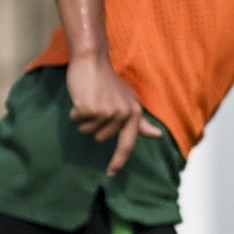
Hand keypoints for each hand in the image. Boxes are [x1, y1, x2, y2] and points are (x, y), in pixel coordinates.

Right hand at [61, 52, 159, 176]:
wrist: (92, 60)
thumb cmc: (108, 81)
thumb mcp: (128, 100)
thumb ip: (140, 121)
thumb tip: (157, 135)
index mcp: (134, 113)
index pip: (128, 144)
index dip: (119, 160)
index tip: (112, 173)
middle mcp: (123, 115)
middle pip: (100, 137)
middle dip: (94, 124)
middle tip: (97, 103)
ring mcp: (107, 112)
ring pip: (87, 130)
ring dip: (84, 117)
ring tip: (90, 99)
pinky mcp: (90, 109)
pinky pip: (77, 120)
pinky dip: (75, 111)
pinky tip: (81, 97)